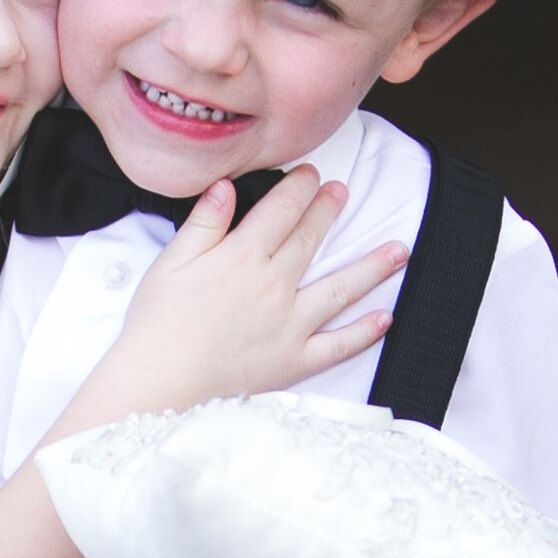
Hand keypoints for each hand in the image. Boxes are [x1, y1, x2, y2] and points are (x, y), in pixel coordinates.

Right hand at [95, 169, 403, 420]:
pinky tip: (385, 318)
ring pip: (339, 289)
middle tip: (344, 192)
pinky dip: (363, 333)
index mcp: (242, 257)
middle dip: (329, 211)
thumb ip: (204, 223)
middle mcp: (274, 286)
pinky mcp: (294, 361)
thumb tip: (227, 185)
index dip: (299, 188)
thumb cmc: (157, 324)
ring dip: (371, 267)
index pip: (281, 211)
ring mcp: (289, 325)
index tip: (311, 174)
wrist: (158, 383)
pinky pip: (337, 346)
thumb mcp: (170, 263)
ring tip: (399, 250)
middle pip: (310, 240)